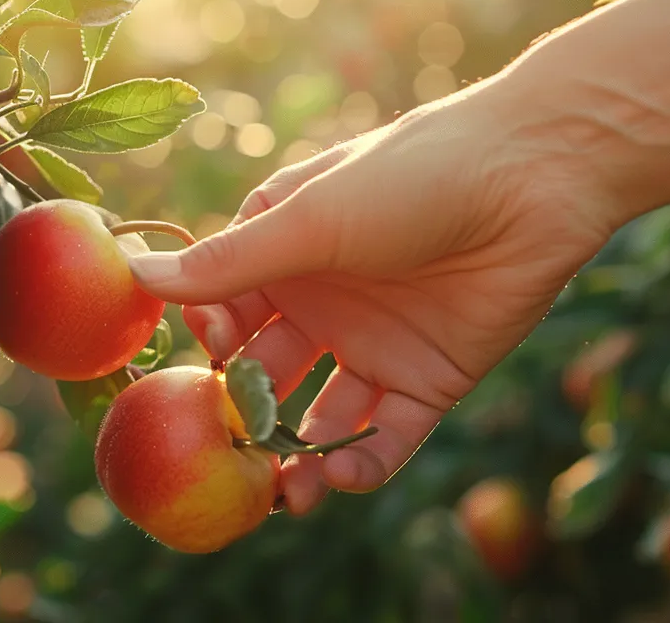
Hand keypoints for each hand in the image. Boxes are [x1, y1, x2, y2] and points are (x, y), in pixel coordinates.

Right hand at [128, 79, 624, 513]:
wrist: (537, 176)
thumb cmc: (411, 176)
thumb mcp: (309, 219)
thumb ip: (226, 264)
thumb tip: (132, 276)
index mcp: (284, 251)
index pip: (224, 313)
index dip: (210, 344)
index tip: (211, 361)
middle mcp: (323, 301)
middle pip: (266, 376)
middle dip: (246, 418)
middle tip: (235, 452)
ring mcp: (376, 343)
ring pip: (321, 418)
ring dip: (299, 458)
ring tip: (288, 492)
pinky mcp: (431, 378)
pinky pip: (386, 435)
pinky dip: (362, 462)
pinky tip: (343, 474)